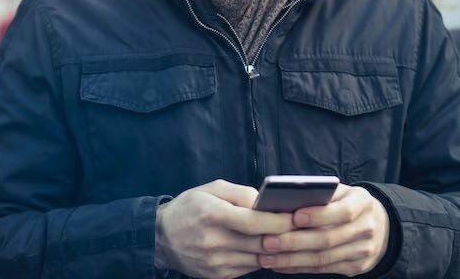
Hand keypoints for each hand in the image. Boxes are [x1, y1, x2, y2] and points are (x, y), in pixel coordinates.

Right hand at [155, 179, 293, 278]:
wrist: (161, 237)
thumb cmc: (190, 207)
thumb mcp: (212, 189)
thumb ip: (241, 193)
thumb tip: (267, 203)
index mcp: (213, 215)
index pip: (254, 222)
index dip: (278, 221)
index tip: (294, 216)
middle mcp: (213, 241)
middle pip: (260, 243)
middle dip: (282, 235)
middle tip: (297, 227)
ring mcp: (215, 262)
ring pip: (258, 258)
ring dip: (272, 249)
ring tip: (282, 236)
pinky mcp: (217, 275)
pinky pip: (248, 268)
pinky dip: (258, 257)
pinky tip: (260, 246)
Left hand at [258, 184, 389, 275]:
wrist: (378, 225)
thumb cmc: (347, 202)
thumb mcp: (340, 192)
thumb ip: (319, 194)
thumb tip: (284, 201)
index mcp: (362, 202)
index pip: (342, 211)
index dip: (317, 215)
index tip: (293, 217)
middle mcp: (366, 228)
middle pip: (327, 239)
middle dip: (294, 242)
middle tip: (267, 241)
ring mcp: (363, 250)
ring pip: (322, 258)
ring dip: (291, 259)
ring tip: (266, 256)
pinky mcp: (356, 267)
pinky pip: (323, 269)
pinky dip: (299, 268)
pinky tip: (280, 264)